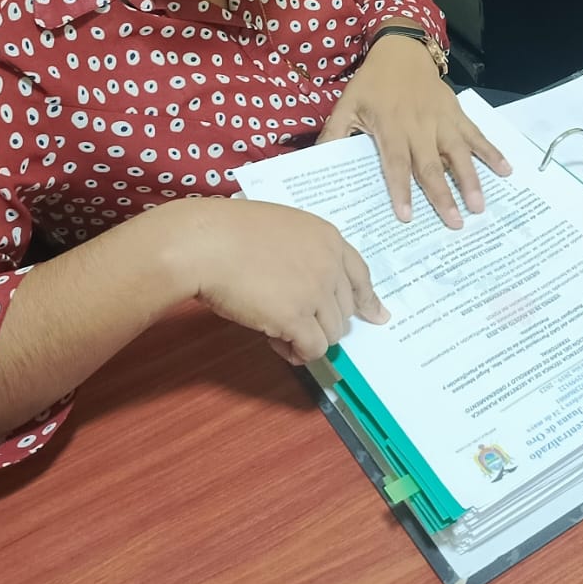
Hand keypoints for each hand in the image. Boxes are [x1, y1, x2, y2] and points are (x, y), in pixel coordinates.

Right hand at [172, 198, 388, 364]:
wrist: (207, 243)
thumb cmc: (231, 233)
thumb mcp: (282, 230)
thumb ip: (304, 254)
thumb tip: (309, 292)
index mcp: (328, 237)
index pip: (361, 274)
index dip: (367, 299)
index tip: (376, 316)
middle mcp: (329, 264)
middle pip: (345, 310)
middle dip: (324, 322)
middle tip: (293, 323)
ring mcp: (316, 291)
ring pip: (332, 333)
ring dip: (309, 338)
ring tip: (278, 332)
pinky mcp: (297, 317)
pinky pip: (313, 348)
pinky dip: (299, 353)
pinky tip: (278, 344)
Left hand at [318, 35, 510, 227]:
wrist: (401, 50)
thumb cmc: (372, 83)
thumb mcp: (347, 104)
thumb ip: (334, 134)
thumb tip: (318, 161)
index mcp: (390, 126)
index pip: (396, 162)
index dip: (401, 189)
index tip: (407, 216)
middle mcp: (419, 125)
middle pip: (432, 164)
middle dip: (443, 195)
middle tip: (455, 223)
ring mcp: (441, 119)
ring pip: (458, 152)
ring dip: (470, 179)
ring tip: (480, 205)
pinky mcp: (457, 113)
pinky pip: (475, 134)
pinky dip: (491, 151)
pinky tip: (506, 170)